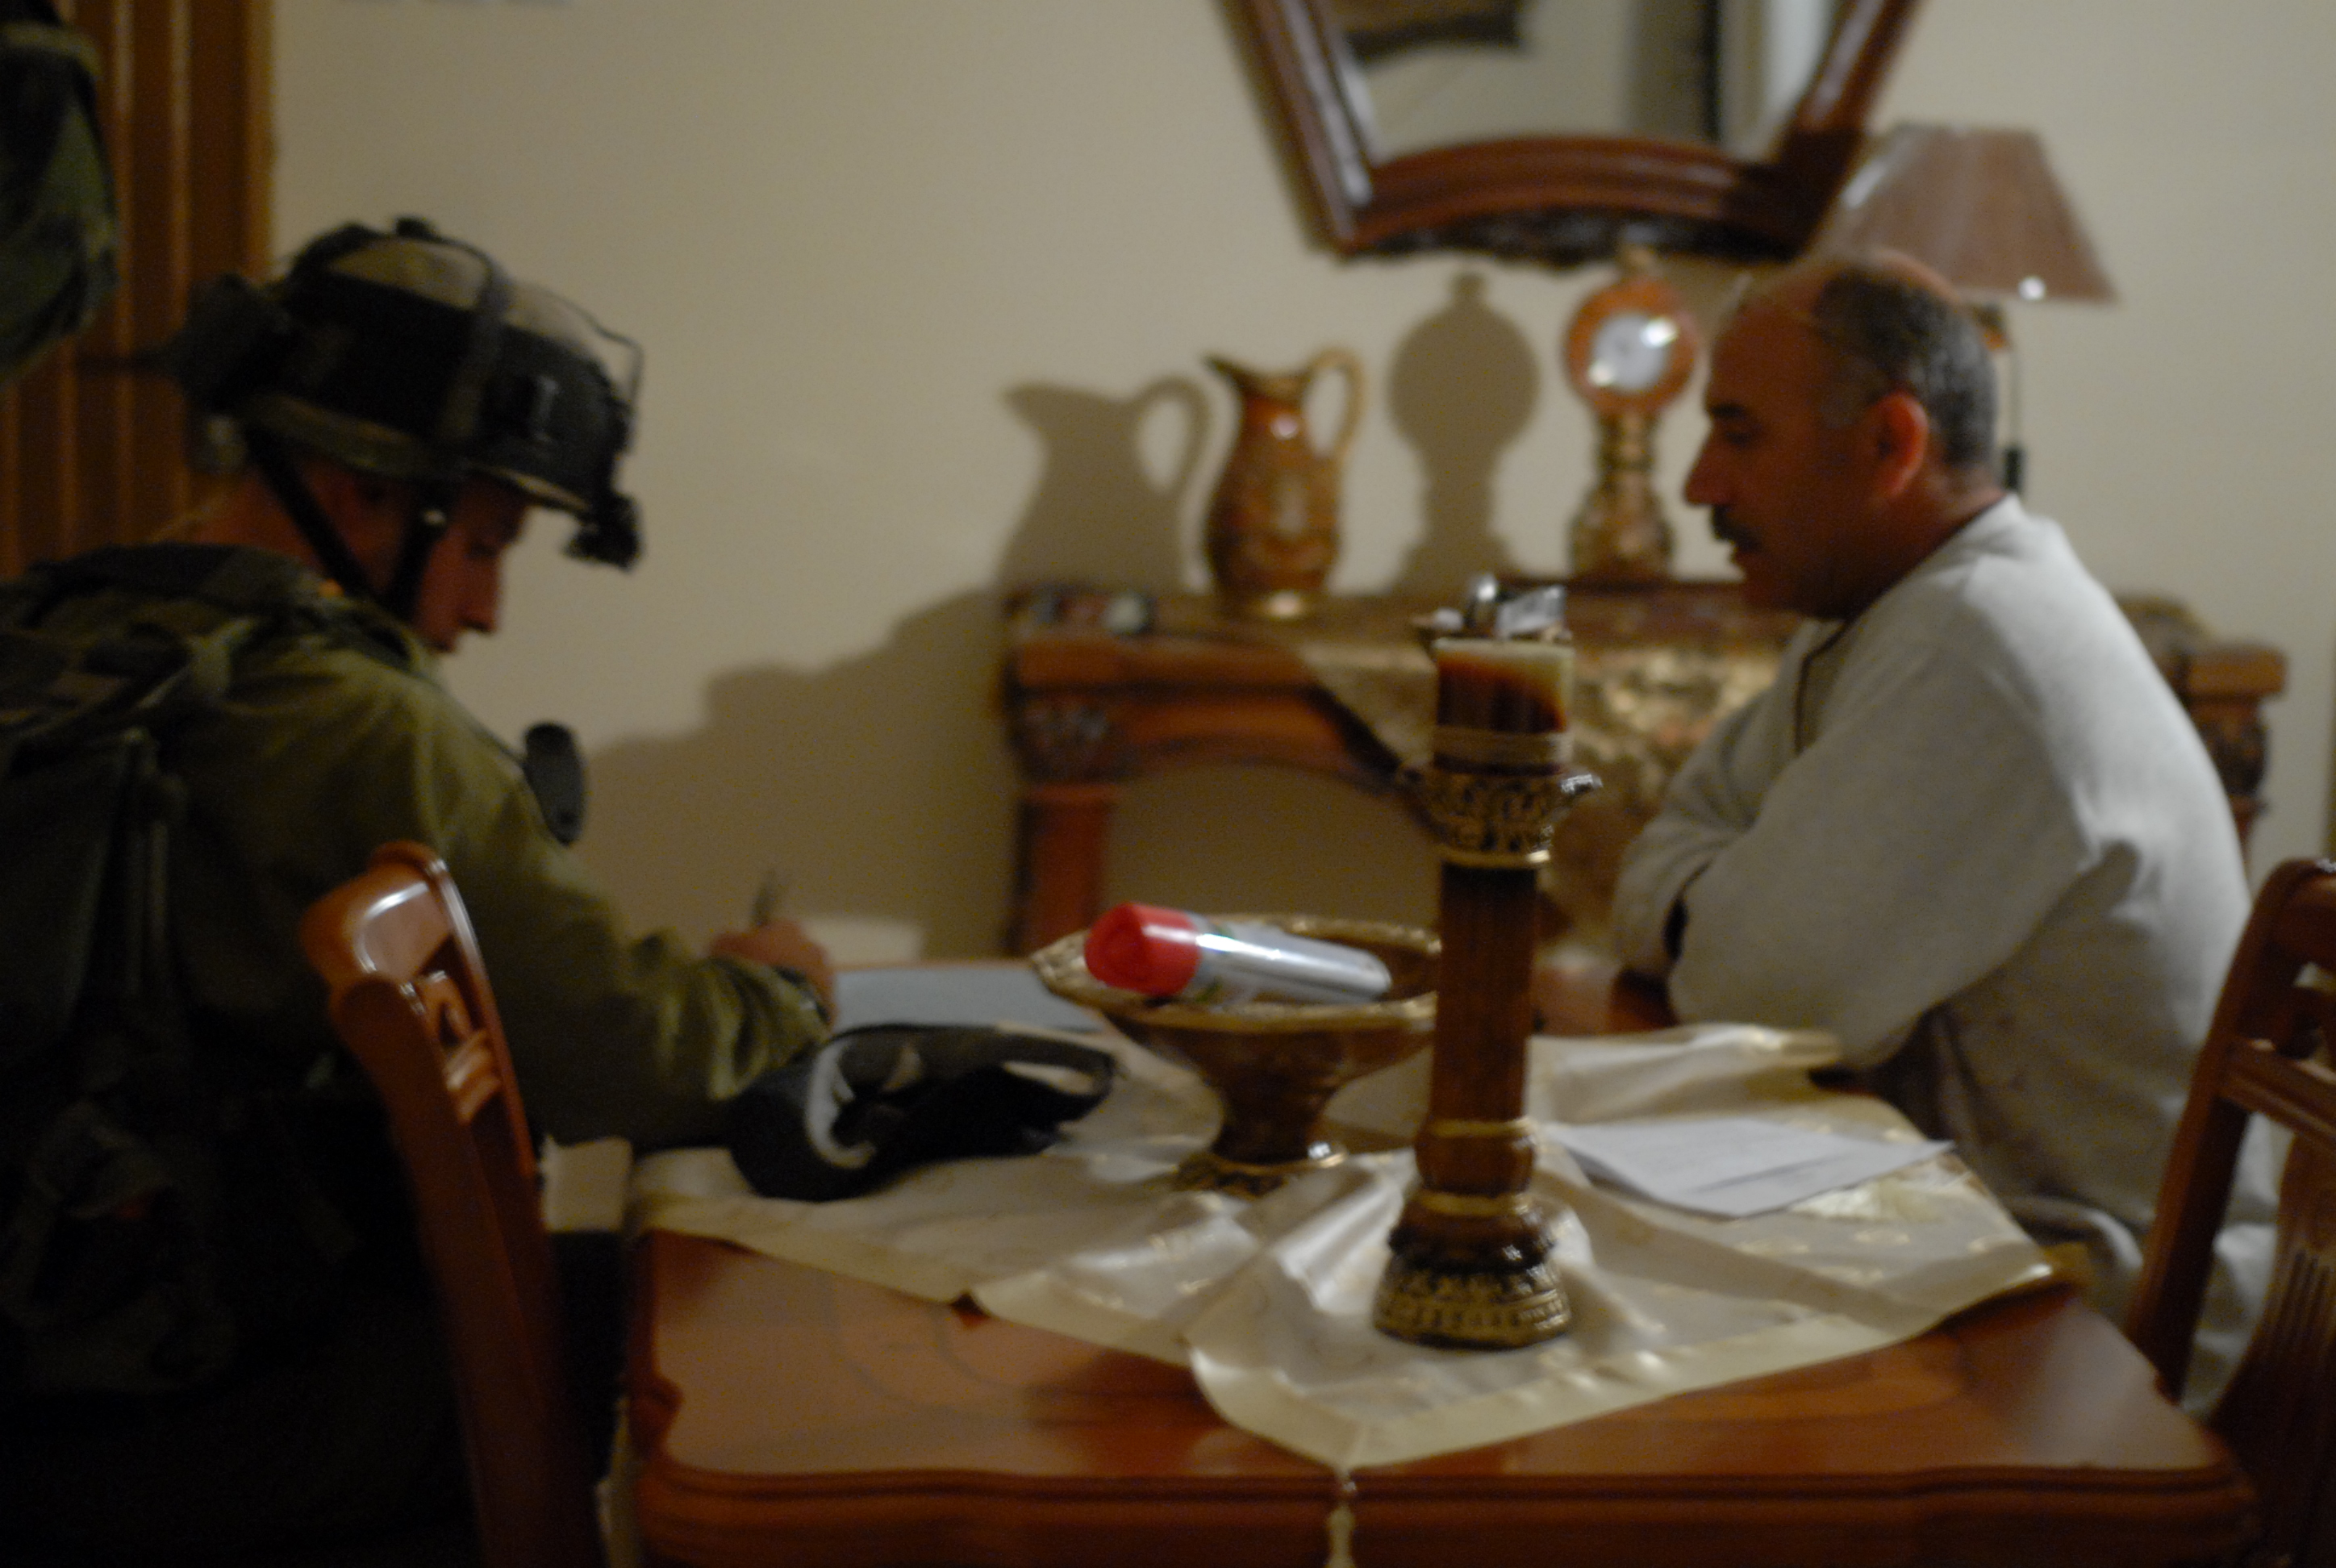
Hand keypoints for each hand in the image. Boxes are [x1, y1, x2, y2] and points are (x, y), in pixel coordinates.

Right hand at [711, 917, 834, 1014]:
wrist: (774, 1011)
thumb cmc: (746, 972)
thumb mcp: (721, 949)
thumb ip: (727, 942)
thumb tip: (728, 943)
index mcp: (789, 929)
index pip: (776, 929)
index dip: (761, 943)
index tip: (748, 959)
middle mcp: (813, 948)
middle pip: (795, 953)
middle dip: (781, 965)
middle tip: (760, 983)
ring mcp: (827, 977)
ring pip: (808, 978)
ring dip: (794, 987)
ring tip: (773, 1006)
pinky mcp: (832, 1005)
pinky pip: (815, 1004)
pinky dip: (803, 1009)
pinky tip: (786, 1021)